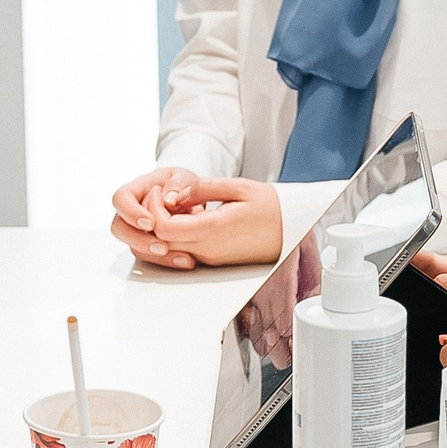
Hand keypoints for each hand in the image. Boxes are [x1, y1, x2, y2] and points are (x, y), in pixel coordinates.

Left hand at [116, 176, 284, 269]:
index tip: (160, 191)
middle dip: (154, 217)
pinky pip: (185, 251)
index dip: (153, 209)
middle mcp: (210, 249)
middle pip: (161, 241)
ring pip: (171, 248)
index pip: (164, 228)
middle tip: (162, 196)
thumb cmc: (271, 207)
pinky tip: (189, 216)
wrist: (293, 229)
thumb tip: (173, 193)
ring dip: (166, 227)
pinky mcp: (214, 261)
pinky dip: (179, 234)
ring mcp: (211, 258)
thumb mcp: (238, 186)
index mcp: (214, 229)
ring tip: (177, 204)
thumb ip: (202, 188)